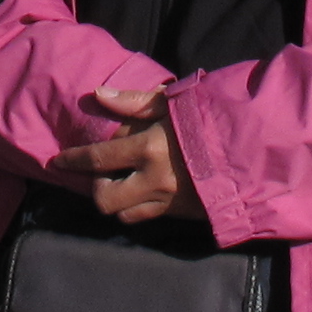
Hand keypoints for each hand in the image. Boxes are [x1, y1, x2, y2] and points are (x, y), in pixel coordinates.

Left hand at [49, 81, 204, 230]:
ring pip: (125, 214)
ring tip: (123, 185)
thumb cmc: (211, 119)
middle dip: (96, 189)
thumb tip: (98, 94)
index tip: (58, 161)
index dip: (72, 161)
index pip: (97, 159)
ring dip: (118, 202)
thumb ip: (134, 101)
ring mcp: (169, 201)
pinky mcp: (183, 214)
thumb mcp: (174, 101)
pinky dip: (141, 207)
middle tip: (102, 176)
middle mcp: (153, 179)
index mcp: (148, 147)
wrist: (254, 149)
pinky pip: (150, 217)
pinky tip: (146, 192)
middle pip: (104, 200)